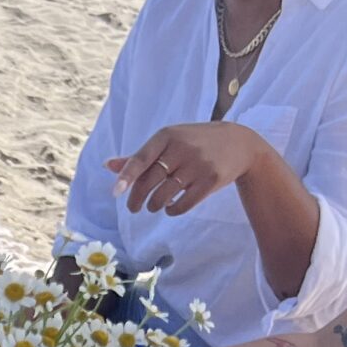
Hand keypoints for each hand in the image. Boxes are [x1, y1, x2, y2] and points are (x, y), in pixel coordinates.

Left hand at [108, 122, 263, 217]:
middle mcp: (182, 148)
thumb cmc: (194, 143)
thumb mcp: (169, 142)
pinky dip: (172, 210)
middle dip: (137, 199)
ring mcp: (197, 164)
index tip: (115, 193)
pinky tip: (170, 208)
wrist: (238, 143)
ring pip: (164, 195)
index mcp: (168, 136)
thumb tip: (108, 165)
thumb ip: (140, 156)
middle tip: (133, 208)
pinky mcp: (211, 180)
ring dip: (154, 205)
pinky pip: (183, 204)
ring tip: (154, 206)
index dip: (126, 177)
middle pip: (150, 181)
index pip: (141, 158)